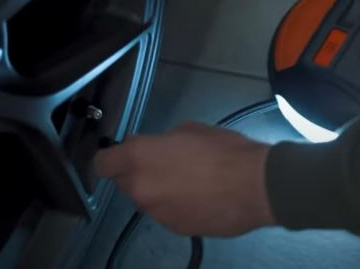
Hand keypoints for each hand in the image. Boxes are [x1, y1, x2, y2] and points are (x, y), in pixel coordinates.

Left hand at [95, 122, 275, 236]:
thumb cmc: (224, 150)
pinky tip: (200, 197)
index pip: (102, 163)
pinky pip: (166, 213)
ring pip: (146, 199)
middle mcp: (141, 188)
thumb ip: (160, 142)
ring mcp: (157, 212)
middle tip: (165, 164)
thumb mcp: (189, 130)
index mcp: (140, 158)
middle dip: (138, 173)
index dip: (111, 158)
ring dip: (158, 190)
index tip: (122, 154)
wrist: (256, 187)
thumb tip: (152, 149)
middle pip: (124, 183)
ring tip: (189, 181)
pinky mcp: (174, 228)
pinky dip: (176, 205)